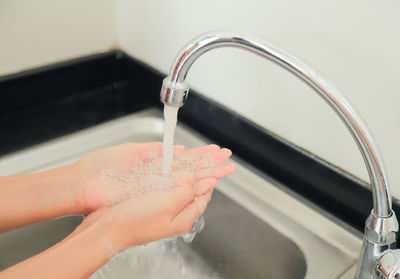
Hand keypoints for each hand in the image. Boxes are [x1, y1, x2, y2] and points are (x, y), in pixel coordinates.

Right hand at [71, 144, 234, 253]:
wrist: (107, 229)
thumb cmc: (136, 220)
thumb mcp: (168, 203)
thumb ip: (186, 190)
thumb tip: (195, 178)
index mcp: (184, 217)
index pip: (203, 197)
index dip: (210, 179)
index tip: (216, 165)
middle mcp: (174, 214)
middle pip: (193, 190)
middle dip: (203, 173)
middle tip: (213, 158)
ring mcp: (161, 209)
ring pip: (178, 187)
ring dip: (186, 173)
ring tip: (192, 161)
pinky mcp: (148, 203)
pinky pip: (164, 186)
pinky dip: (169, 175)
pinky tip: (168, 168)